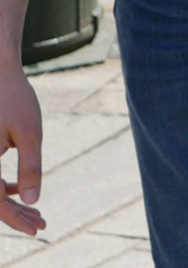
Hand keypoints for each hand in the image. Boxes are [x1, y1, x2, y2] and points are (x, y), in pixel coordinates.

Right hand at [0, 60, 43, 235]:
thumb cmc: (14, 99)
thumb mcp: (30, 132)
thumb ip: (30, 167)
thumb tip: (34, 200)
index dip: (15, 220)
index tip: (37, 230)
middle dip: (15, 216)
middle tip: (42, 225)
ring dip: (11, 204)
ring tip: (37, 214)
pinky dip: (4, 188)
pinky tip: (24, 190)